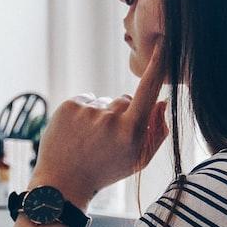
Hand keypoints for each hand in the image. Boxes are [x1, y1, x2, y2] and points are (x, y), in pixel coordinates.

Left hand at [28, 41, 168, 207]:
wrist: (63, 183)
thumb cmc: (106, 171)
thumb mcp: (138, 160)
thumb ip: (157, 132)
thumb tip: (163, 102)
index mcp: (130, 132)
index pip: (148, 91)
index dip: (157, 67)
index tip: (164, 43)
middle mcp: (109, 119)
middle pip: (125, 100)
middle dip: (121, 114)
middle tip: (107, 140)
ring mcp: (87, 111)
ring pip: (104, 101)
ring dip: (101, 115)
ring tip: (89, 140)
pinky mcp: (69, 106)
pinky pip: (86, 99)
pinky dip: (84, 113)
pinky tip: (77, 133)